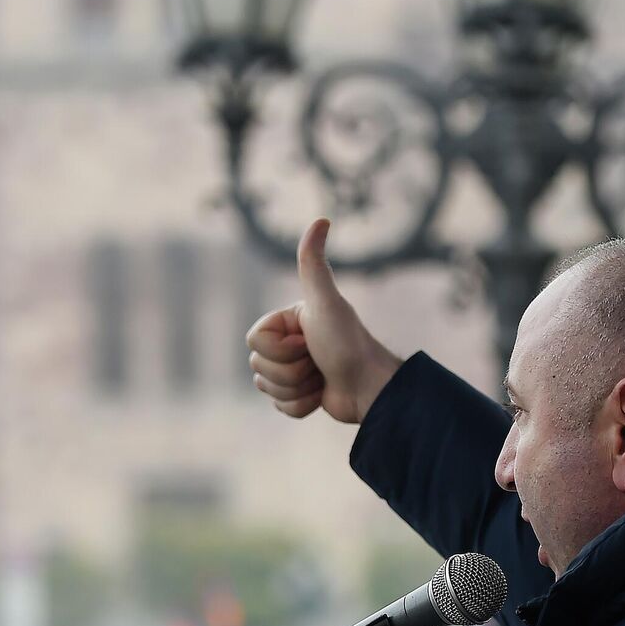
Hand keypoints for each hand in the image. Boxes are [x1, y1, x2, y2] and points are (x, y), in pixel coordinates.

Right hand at [247, 218, 401, 423]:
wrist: (370, 387)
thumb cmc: (348, 344)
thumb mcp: (326, 302)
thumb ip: (313, 264)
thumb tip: (321, 219)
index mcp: (288, 320)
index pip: (254, 343)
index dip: (280, 350)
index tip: (308, 343)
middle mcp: (289, 341)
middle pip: (257, 366)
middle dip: (290, 372)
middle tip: (318, 362)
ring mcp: (293, 369)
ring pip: (266, 387)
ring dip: (296, 389)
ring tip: (322, 378)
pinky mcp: (300, 395)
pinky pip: (280, 406)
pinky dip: (300, 405)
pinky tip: (321, 395)